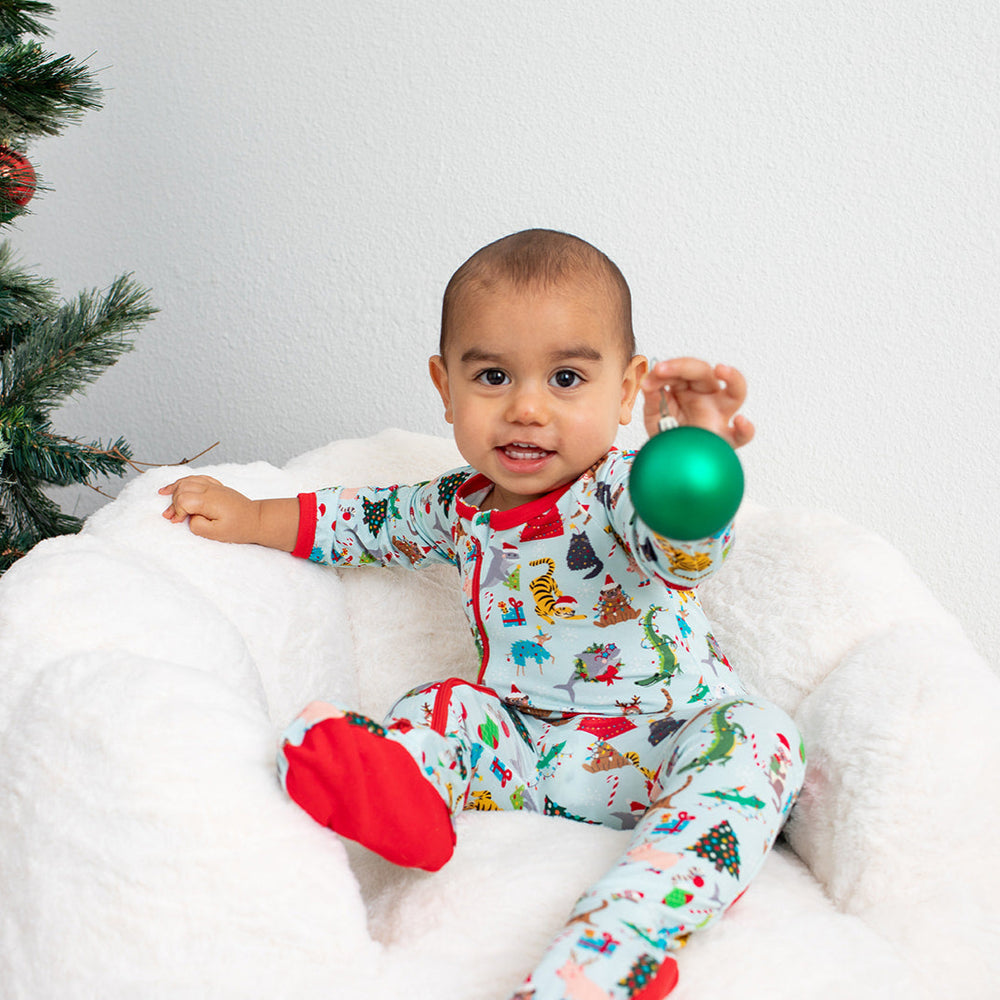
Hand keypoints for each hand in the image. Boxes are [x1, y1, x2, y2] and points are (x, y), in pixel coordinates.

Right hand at [159, 475, 261, 542]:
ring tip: (162, 493)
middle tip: (169, 516)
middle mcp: (210, 489)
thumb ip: (197, 526)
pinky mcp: (217, 487)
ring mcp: (214, 486)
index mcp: (209, 500)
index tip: (177, 522)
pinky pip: (198, 478)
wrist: (257, 519)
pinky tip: (179, 485)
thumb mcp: (216, 534)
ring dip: (175, 487)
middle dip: (173, 501)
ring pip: (188, 480)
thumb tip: (189, 517)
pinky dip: (186, 480)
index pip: (183, 499)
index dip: (176, 511)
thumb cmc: (239, 528)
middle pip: (182, 488)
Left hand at [640, 358, 754, 447]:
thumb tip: (649, 382)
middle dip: (682, 367)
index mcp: (689, 388)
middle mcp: (707, 397)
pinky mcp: (724, 439)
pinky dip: (745, 429)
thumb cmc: (667, 434)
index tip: (652, 374)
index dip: (668, 369)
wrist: (668, 463)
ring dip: (733, 378)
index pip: (683, 370)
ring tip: (721, 370)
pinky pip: (742, 435)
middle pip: (704, 373)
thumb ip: (652, 398)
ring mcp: (719, 415)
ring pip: (737, 392)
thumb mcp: (654, 414)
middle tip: (662, 369)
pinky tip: (740, 421)